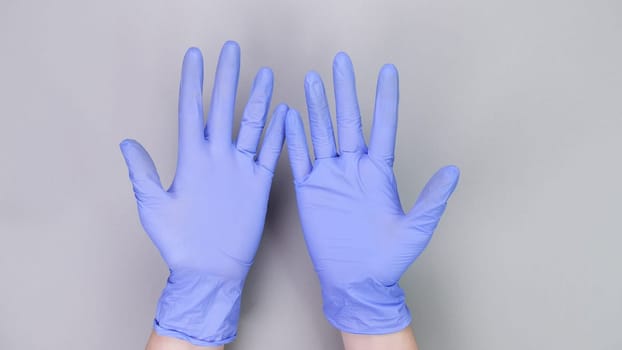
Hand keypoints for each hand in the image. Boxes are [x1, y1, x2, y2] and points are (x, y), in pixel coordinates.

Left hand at [120, 41, 286, 345]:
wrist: (209, 270)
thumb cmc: (178, 243)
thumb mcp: (154, 207)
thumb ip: (143, 174)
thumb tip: (126, 144)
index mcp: (191, 158)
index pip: (191, 110)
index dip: (193, 82)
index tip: (195, 56)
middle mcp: (216, 157)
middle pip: (222, 109)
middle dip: (227, 78)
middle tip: (232, 50)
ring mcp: (238, 169)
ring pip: (251, 125)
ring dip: (258, 100)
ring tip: (265, 75)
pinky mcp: (257, 184)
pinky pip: (269, 153)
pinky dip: (278, 133)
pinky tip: (284, 113)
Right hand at [285, 52, 459, 333]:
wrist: (356, 281)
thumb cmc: (388, 259)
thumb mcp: (414, 230)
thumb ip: (432, 200)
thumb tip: (454, 171)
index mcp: (379, 173)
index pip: (382, 127)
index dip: (384, 99)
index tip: (387, 71)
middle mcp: (353, 168)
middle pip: (347, 121)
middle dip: (344, 91)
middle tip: (340, 62)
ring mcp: (330, 177)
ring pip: (321, 133)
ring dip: (317, 107)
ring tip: (313, 79)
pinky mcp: (309, 190)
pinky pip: (299, 158)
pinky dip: (293, 138)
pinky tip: (289, 116)